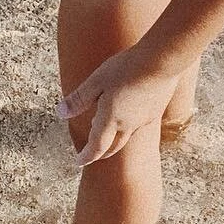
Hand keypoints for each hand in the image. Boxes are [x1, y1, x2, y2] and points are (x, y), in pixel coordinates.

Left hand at [58, 48, 183, 167]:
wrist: (163, 61)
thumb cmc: (127, 68)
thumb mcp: (97, 80)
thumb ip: (79, 99)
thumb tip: (60, 113)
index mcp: (111, 119)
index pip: (97, 146)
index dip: (86, 156)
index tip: (79, 161)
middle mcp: (128, 125)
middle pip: (113, 147)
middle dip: (101, 152)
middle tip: (93, 152)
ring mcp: (144, 120)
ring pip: (127, 137)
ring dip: (115, 139)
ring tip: (108, 131)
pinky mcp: (156, 111)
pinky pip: (139, 126)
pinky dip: (129, 127)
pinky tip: (128, 113)